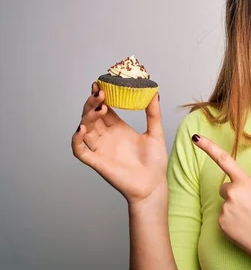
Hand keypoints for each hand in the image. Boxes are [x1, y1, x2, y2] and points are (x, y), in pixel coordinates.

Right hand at [71, 82, 167, 205]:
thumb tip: (154, 93)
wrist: (153, 185)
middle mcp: (107, 136)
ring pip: (85, 129)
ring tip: (98, 107)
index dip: (100, 97)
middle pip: (92, 116)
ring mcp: (100, 148)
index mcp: (119, 128)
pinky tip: (82, 129)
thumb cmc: (154, 162)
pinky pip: (80, 150)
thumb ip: (153, 113)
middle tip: (100, 93)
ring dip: (87, 116)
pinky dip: (76, 140)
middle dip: (93, 103)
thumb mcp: (155, 133)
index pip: (104, 108)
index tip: (101, 83)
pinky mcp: (97, 162)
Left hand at [191, 135, 250, 262]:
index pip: (223, 160)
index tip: (195, 138)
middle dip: (235, 191)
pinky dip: (231, 219)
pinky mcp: (220, 224)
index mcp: (244, 182)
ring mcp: (225, 210)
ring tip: (250, 216)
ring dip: (234, 206)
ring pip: (225, 202)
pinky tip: (244, 225)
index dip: (208, 147)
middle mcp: (231, 194)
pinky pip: (222, 216)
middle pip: (225, 186)